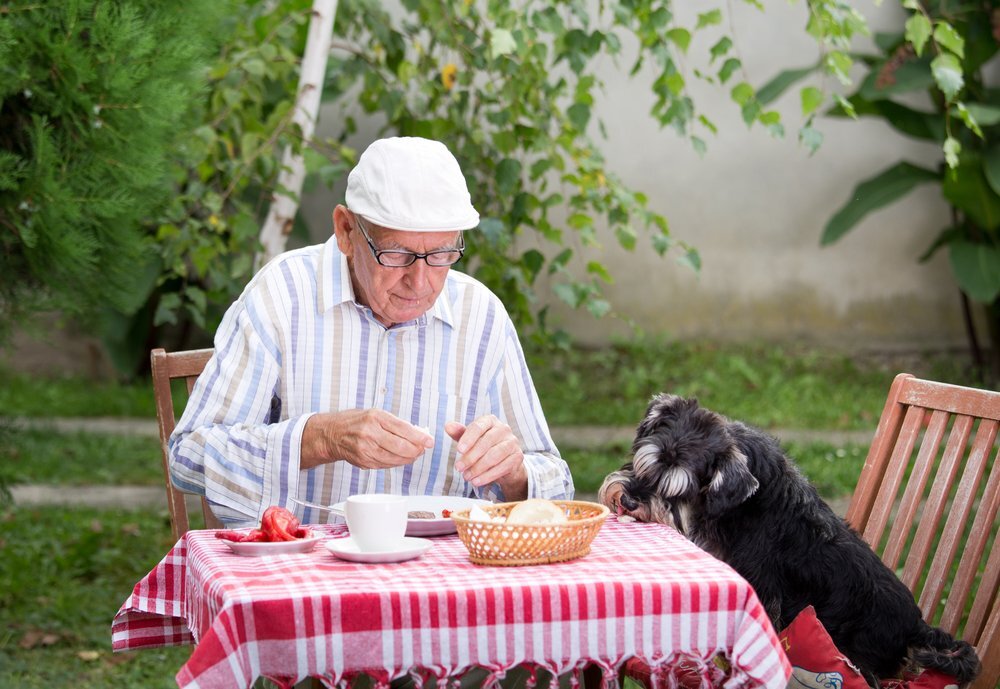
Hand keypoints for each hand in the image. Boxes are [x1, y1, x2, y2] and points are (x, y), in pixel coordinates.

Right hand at [301, 409, 433, 469]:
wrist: (332, 434)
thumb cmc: (355, 421)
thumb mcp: (375, 414)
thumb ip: (395, 424)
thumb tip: (418, 434)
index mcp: (375, 417)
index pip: (404, 429)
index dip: (420, 437)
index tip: (429, 441)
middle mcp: (370, 433)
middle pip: (401, 447)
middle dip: (416, 450)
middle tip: (422, 449)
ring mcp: (366, 449)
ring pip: (395, 458)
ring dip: (408, 458)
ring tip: (414, 454)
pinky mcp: (363, 461)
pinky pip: (386, 464)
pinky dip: (396, 462)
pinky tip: (401, 459)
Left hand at [446, 415, 526, 499]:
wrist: (505, 463)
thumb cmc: (484, 448)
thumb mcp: (470, 440)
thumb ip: (459, 433)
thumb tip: (448, 426)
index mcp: (490, 421)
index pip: (478, 426)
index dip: (468, 438)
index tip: (458, 450)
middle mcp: (504, 429)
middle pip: (486, 442)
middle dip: (471, 456)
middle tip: (459, 468)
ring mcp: (513, 442)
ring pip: (495, 455)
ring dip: (478, 468)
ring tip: (467, 477)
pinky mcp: (518, 457)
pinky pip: (503, 467)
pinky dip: (488, 476)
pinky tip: (477, 481)